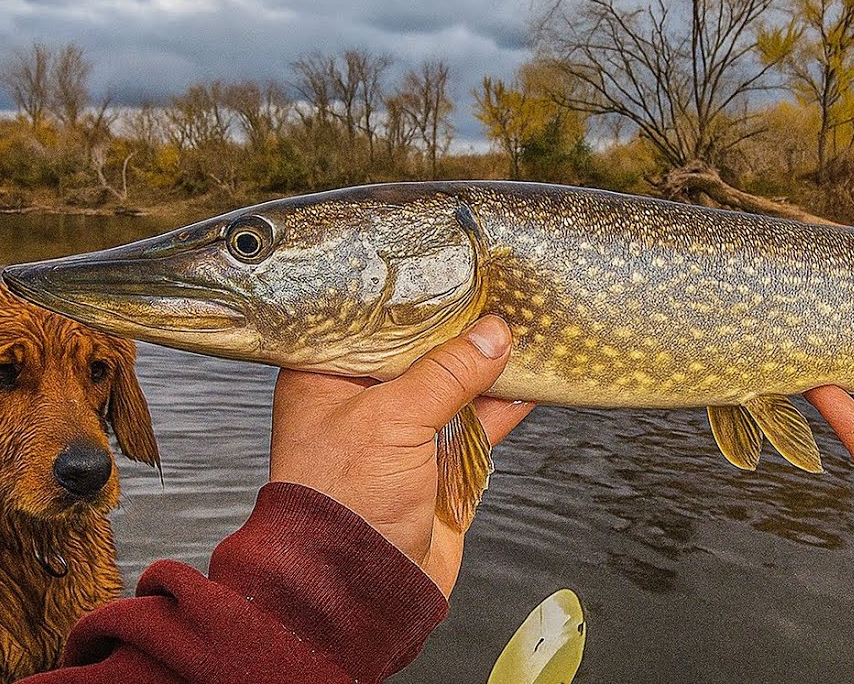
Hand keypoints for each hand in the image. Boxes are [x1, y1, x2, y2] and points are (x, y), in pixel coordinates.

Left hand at [269, 315, 534, 596]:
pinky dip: (503, 404)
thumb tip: (494, 336)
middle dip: (458, 327)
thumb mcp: (391, 420)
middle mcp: (361, 401)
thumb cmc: (343, 501)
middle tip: (495, 289)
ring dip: (487, 364)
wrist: (358, 588)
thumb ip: (447, 373)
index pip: (369, 321)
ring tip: (523, 327)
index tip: (450, 265)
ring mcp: (401, 435)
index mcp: (324, 379)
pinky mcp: (437, 465)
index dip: (409, 296)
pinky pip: (476, 423)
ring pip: (453, 385)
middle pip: (418, 350)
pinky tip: (529, 379)